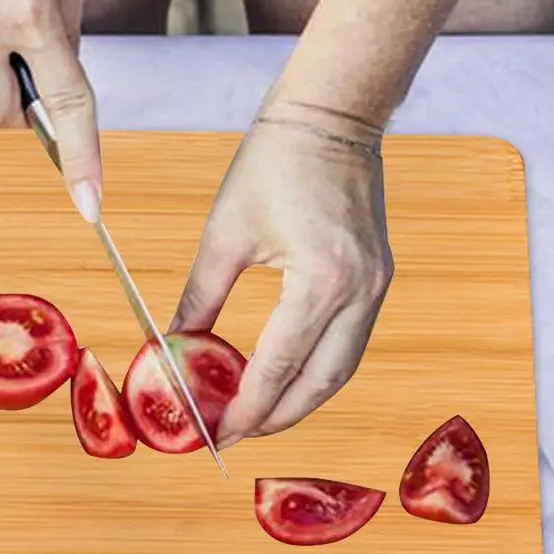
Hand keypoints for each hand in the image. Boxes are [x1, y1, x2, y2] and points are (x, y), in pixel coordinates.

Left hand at [170, 101, 393, 447]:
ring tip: (260, 415)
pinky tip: (288, 377)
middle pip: (320, 384)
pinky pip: (349, 344)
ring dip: (301, 400)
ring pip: (340, 370)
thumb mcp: (225, 234)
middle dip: (277, 418)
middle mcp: (359, 293)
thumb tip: (174, 346)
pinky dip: (317, 370)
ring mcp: (377, 288)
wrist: (332, 116)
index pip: (279, 367)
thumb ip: (199, 298)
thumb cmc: (274, 161)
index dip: (247, 409)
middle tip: (237, 434)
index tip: (220, 436)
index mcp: (321, 281)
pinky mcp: (378, 280)